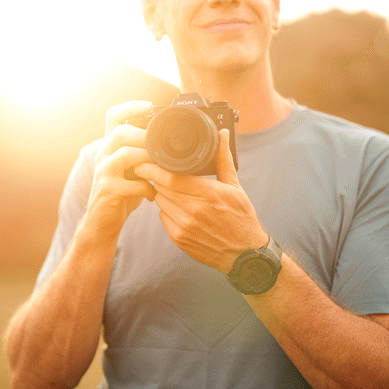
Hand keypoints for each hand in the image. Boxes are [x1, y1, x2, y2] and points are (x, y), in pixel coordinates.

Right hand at [85, 101, 156, 240]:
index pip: (113, 117)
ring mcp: (103, 173)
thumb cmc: (121, 195)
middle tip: (163, 148)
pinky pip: (132, 183)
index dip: (130, 107)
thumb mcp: (131, 170)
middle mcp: (103, 156)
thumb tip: (167, 144)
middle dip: (146, 136)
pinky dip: (148, 188)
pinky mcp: (108, 191)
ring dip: (149, 159)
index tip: (149, 105)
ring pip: (125, 154)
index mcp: (110, 148)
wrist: (101, 223)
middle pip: (121, 133)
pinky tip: (154, 194)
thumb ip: (142, 156)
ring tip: (162, 169)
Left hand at [133, 129, 266, 272]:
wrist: (244, 254)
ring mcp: (184, 226)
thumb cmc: (241, 218)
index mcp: (207, 194)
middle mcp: (192, 210)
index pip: (169, 177)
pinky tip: (180, 209)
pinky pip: (163, 217)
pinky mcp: (179, 239)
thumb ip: (223, 159)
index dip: (153, 168)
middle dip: (159, 179)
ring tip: (176, 192)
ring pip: (160, 202)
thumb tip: (221, 134)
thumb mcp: (235, 187)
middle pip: (161, 188)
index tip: (144, 161)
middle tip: (161, 174)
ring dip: (164, 195)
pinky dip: (168, 211)